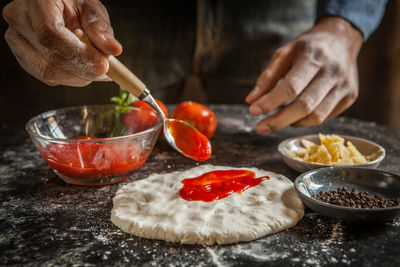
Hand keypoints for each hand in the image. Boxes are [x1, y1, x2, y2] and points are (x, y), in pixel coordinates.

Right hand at [2, 0, 121, 85]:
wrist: (58, 7)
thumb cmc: (74, 4)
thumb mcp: (90, 9)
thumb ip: (100, 29)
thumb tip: (113, 50)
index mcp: (36, 2)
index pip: (50, 34)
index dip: (78, 54)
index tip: (103, 65)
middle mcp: (19, 20)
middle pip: (50, 58)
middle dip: (84, 70)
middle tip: (107, 72)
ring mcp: (17, 41)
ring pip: (48, 72)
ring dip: (79, 78)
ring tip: (98, 70)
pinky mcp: (24, 58)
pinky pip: (48, 78)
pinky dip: (71, 78)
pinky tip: (85, 70)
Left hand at [245, 17, 362, 134]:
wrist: (341, 39)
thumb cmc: (307, 47)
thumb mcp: (284, 53)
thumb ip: (268, 77)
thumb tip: (251, 101)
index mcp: (314, 56)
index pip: (291, 86)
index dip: (271, 102)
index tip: (253, 111)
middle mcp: (333, 72)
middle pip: (305, 105)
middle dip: (279, 120)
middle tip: (260, 128)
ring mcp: (344, 86)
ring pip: (316, 116)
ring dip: (291, 123)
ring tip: (275, 121)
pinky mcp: (350, 97)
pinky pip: (324, 117)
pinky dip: (305, 121)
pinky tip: (294, 116)